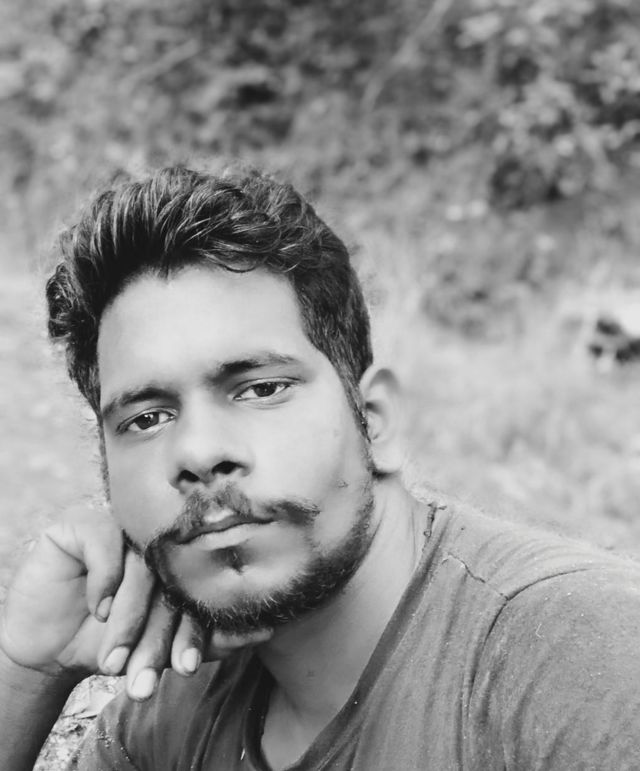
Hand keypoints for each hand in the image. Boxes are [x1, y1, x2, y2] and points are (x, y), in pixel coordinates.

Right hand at [0, 502, 271, 698]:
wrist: (46, 645)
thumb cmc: (108, 642)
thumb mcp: (155, 646)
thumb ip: (204, 638)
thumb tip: (266, 630)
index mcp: (178, 559)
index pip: (194, 589)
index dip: (193, 630)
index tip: (190, 667)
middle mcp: (153, 538)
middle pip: (170, 578)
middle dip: (159, 634)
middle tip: (149, 676)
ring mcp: (120, 525)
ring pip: (141, 565)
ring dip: (129, 619)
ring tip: (116, 661)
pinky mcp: (83, 522)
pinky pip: (106, 543)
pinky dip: (106, 580)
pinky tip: (99, 609)